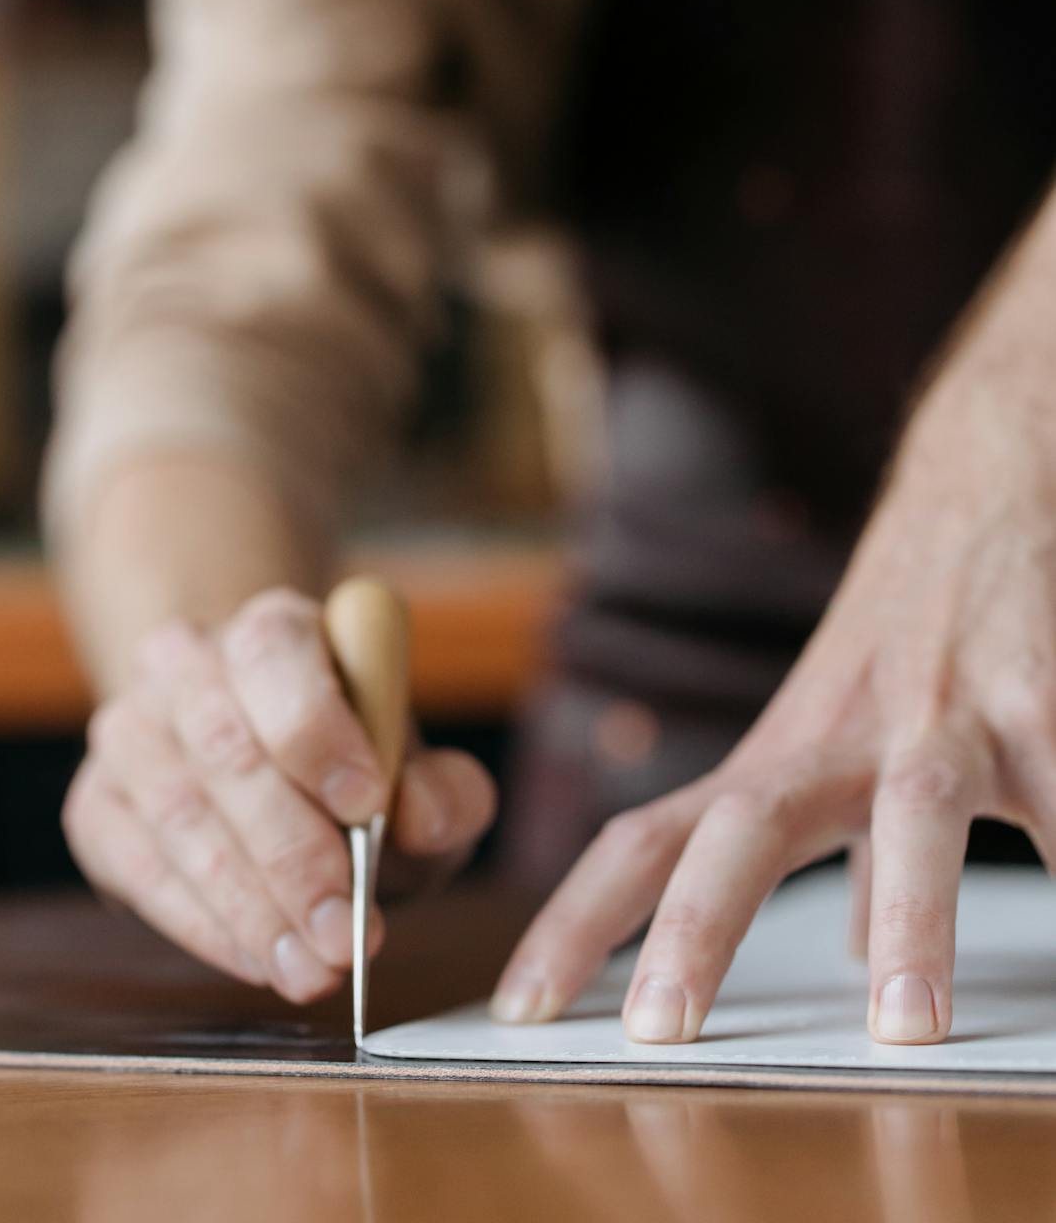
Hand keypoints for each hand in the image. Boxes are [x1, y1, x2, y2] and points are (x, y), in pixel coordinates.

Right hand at [63, 585, 496, 1002]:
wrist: (257, 761)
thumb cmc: (348, 768)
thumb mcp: (417, 772)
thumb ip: (444, 791)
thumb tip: (420, 816)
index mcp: (272, 627)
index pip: (275, 654)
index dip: (317, 730)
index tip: (366, 805)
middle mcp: (184, 662)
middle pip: (225, 747)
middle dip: (290, 854)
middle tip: (344, 934)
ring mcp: (128, 730)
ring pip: (178, 813)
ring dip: (248, 904)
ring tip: (310, 968)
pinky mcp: (95, 804)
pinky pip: (137, 866)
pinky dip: (201, 923)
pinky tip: (256, 959)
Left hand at [491, 390, 1055, 1044]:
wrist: (985, 486)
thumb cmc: (908, 631)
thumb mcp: (851, 735)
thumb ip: (851, 848)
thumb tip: (854, 949)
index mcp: (783, 755)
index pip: (649, 839)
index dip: (579, 922)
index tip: (518, 1012)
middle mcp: (844, 734)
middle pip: (746, 825)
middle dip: (696, 926)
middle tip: (658, 1036)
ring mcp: (941, 716)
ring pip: (915, 812)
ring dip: (911, 916)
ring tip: (906, 1027)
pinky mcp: (1039, 702)